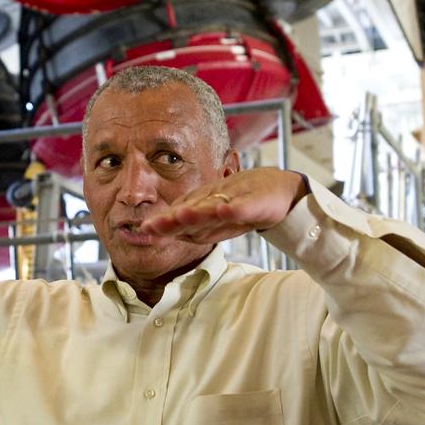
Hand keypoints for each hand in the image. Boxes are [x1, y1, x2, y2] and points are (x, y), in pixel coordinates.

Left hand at [139, 168, 307, 244]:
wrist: (279, 190)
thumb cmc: (244, 202)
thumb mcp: (217, 217)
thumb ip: (194, 226)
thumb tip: (165, 234)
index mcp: (206, 209)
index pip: (181, 219)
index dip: (163, 225)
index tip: (144, 230)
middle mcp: (216, 204)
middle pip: (191, 213)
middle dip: (172, 220)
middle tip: (152, 226)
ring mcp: (234, 202)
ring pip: (212, 209)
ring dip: (196, 213)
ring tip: (179, 217)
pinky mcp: (253, 204)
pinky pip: (241, 208)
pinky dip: (233, 209)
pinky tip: (224, 211)